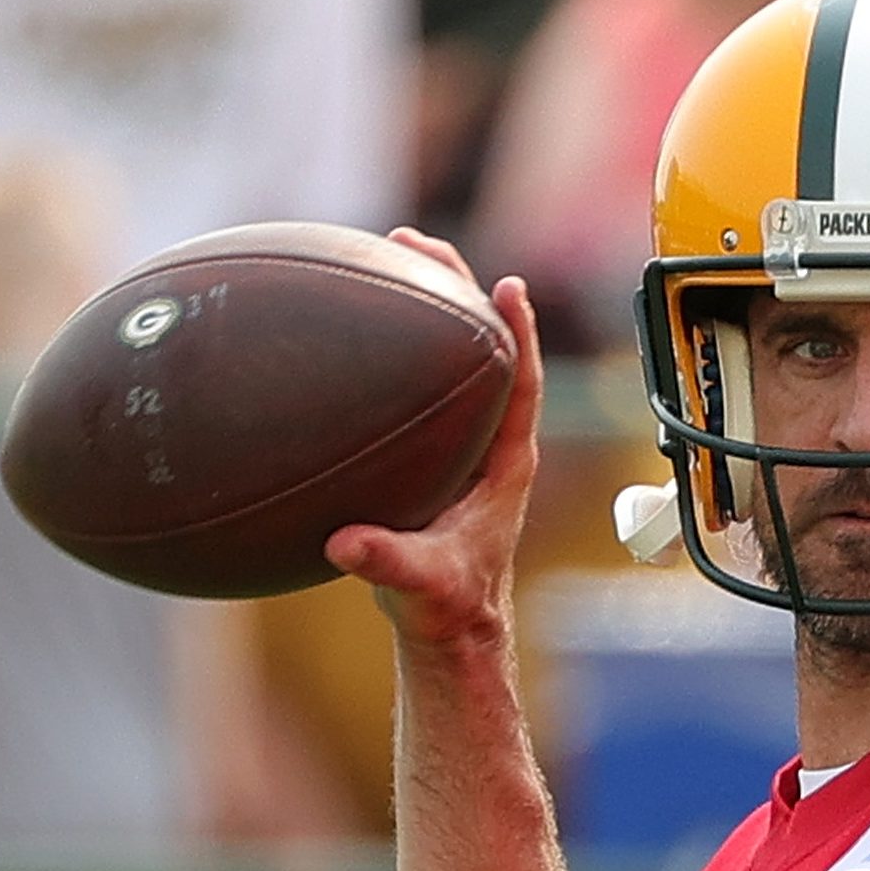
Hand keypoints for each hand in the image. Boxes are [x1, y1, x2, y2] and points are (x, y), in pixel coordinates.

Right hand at [323, 229, 545, 647]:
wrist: (448, 627)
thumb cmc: (447, 607)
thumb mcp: (419, 587)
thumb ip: (388, 564)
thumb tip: (347, 543)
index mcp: (505, 464)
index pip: (522, 384)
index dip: (519, 334)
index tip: (510, 286)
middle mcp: (489, 441)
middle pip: (484, 347)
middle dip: (457, 289)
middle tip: (418, 243)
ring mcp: (462, 442)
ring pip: (454, 356)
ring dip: (428, 303)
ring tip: (389, 251)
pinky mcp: (434, 451)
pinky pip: (419, 382)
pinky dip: (395, 345)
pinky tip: (352, 322)